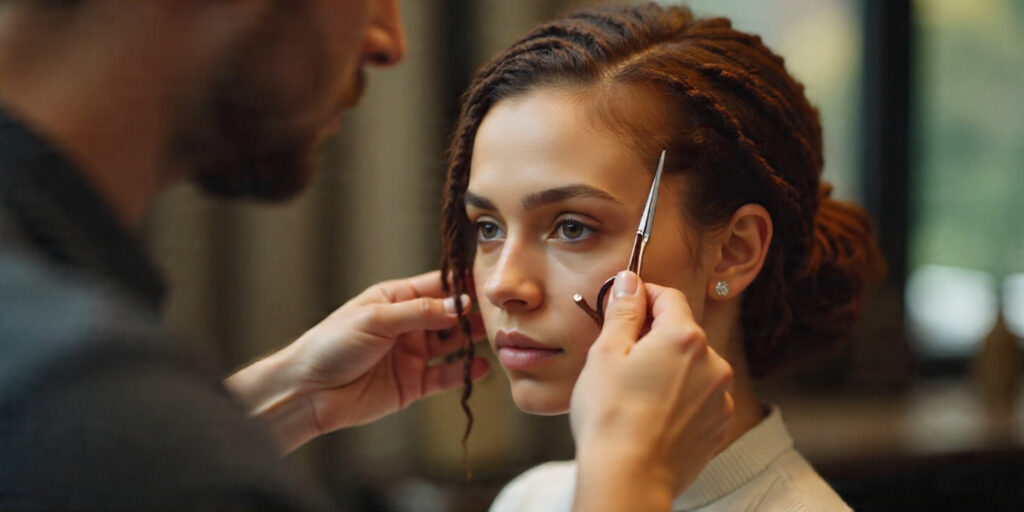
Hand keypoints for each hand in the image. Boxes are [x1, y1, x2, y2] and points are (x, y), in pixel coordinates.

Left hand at [227, 271, 488, 451]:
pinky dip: (464, 372)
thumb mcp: (375, 319)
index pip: (438, 287)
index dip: (463, 285)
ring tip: (499, 336)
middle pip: (451, 315)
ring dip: (474, 340)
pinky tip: (481, 366)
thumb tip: (459, 306)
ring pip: (453, 344)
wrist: (308, 392)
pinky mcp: (413, 384)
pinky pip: (446, 376)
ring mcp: (412, 354)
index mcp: (395, 299)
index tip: (491, 282)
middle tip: (503, 310)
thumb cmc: (330, 345)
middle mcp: (408, 325)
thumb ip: (420, 312)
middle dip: (475, 313)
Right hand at [570, 271, 733, 511]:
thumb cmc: (610, 416)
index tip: (623, 305)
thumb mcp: (606, 353)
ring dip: (668, 369)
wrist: (629, 479)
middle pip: (682, 332)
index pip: (669, 296)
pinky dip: (678, 399)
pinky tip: (651, 415)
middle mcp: (713, 363)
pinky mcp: (718, 427)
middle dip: (653, 337)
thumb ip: (623, 311)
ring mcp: (719, 398)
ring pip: (691, 367)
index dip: (643, 295)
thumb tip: (630, 281)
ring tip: (634, 394)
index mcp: (685, 337)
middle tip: (619, 357)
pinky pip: (698, 398)